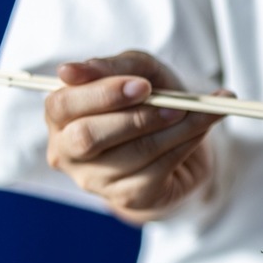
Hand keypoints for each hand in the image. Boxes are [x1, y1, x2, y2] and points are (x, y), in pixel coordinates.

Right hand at [44, 50, 228, 224]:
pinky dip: (187, 142)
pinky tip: (202, 127)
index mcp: (61, 115)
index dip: (101, 94)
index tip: (142, 84)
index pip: (62, 105)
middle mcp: (68, 151)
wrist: (178, 140)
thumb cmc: (149, 101)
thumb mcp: (141, 72)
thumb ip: (117, 66)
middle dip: (136, 117)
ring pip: (135, 152)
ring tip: (198, 110)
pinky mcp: (128, 197)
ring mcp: (95, 179)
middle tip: (174, 104)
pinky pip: (159, 168)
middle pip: (88, 137)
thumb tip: (77, 70)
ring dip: (175, 128)